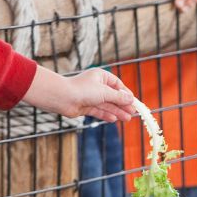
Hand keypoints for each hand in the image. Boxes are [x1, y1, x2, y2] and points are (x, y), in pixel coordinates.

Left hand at [20, 65, 138, 122]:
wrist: (62, 98)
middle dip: (123, 105)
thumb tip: (131, 99)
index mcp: (101, 76)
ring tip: (127, 118)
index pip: (117, 85)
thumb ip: (119, 97)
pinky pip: (99, 111)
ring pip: (107, 105)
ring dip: (117, 111)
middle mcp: (96, 86)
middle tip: (132, 113)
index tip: (134, 102)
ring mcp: (91, 96)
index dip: (126, 94)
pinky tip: (114, 119)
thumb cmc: (83, 90)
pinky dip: (106, 115)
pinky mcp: (85, 106)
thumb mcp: (105, 93)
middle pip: (113, 96)